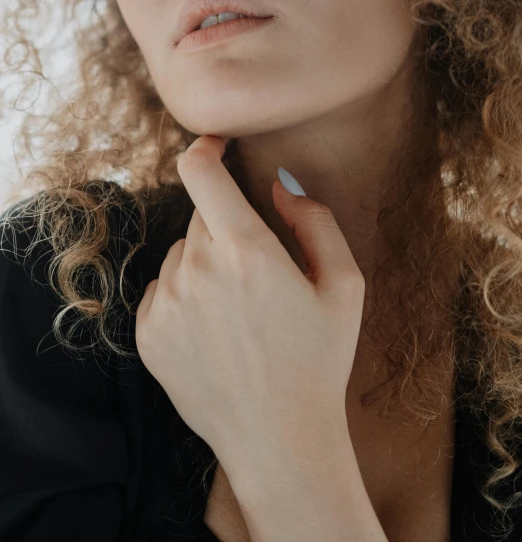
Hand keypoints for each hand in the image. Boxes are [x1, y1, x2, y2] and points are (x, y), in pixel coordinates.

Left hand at [135, 135, 364, 472]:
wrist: (279, 439)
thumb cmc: (320, 360)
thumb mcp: (345, 285)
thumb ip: (315, 220)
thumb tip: (279, 187)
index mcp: (246, 252)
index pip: (200, 172)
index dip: (204, 148)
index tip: (215, 145)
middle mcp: (196, 271)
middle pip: (202, 217)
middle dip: (228, 228)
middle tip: (260, 274)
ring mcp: (166, 304)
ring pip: (181, 254)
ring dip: (206, 264)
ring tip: (239, 313)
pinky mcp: (147, 334)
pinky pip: (162, 288)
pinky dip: (185, 295)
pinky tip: (215, 331)